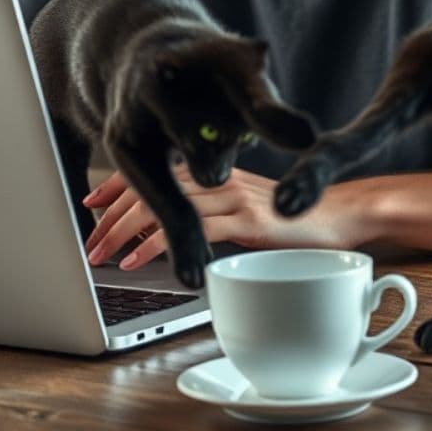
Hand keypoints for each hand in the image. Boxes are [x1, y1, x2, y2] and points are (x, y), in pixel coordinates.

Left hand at [82, 164, 355, 269]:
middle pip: (149, 187)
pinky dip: (157, 245)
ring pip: (163, 206)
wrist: (342, 214)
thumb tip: (169, 229)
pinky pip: (191, 230)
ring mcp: (232, 196)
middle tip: (89, 243)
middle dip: (111, 216)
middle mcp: (218, 177)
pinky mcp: (247, 220)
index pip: (154, 170)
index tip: (90, 204)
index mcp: (214, 171)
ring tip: (102, 255)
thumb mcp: (243, 205)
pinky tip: (138, 260)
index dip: (117, 186)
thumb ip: (209, 209)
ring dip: (123, 232)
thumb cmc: (292, 215)